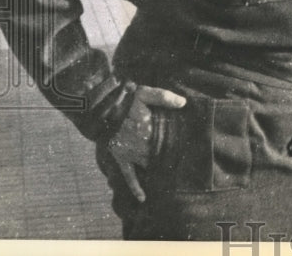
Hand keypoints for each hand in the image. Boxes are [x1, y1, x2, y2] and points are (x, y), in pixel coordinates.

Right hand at [106, 85, 185, 201]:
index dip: (178, 145)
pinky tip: (143, 198)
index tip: (190, 150)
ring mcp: (130, 153)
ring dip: (158, 171)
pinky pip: (128, 176)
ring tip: (171, 179)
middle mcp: (141, 144)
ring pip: (148, 165)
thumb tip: (183, 103)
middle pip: (160, 154)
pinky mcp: (120, 158)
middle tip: (184, 166)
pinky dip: (136, 187)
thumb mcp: (145, 93)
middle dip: (170, 159)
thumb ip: (164, 97)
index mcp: (149, 128)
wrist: (102, 108)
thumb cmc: (125, 99)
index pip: (167, 140)